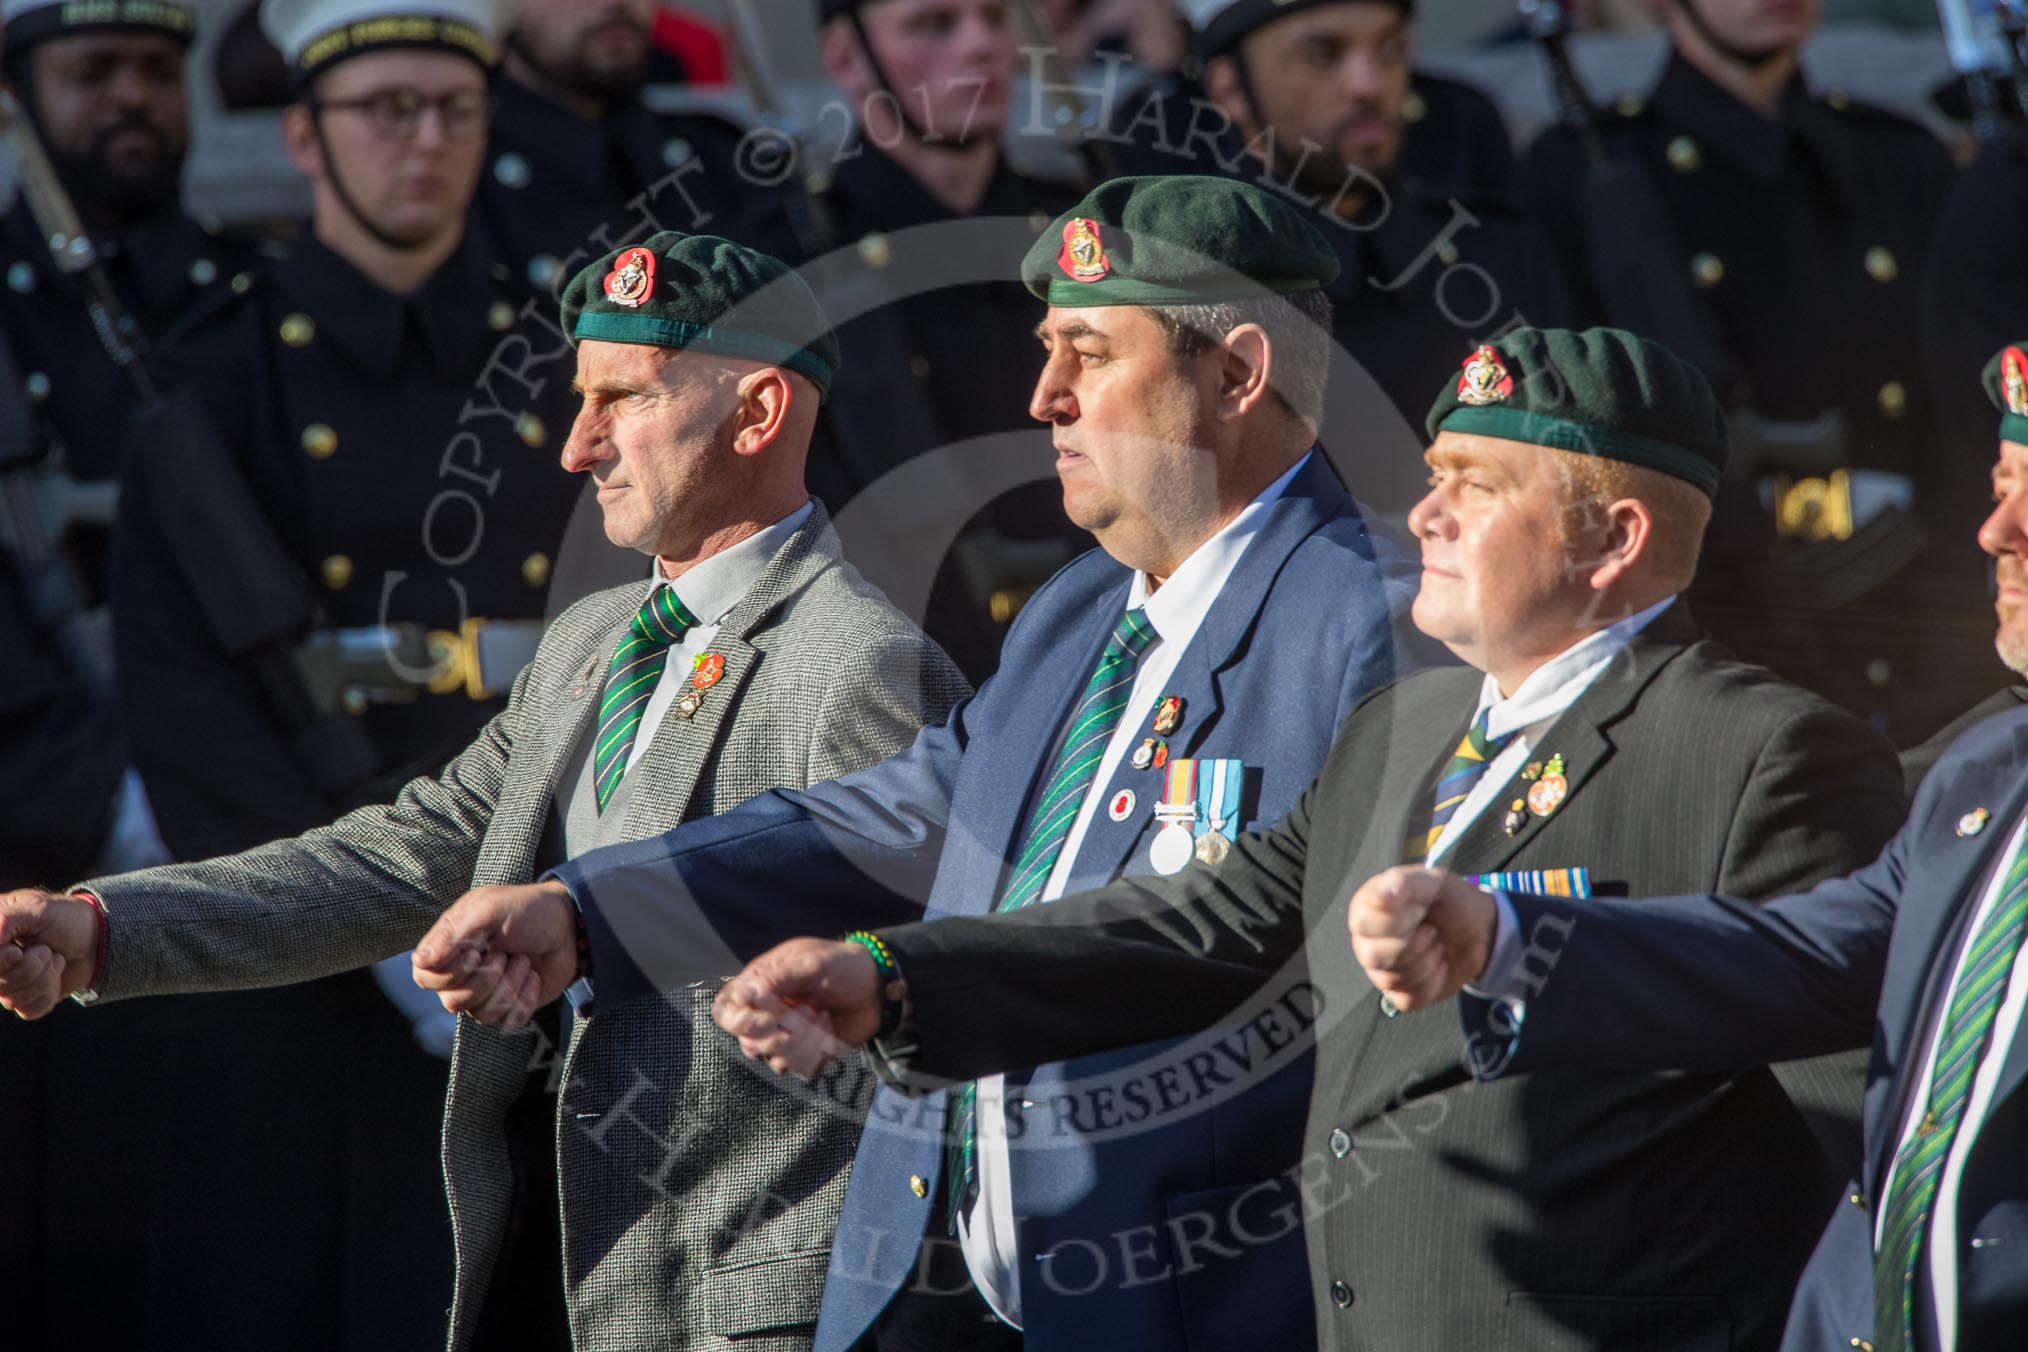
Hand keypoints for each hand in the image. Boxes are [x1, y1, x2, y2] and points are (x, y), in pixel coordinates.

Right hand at [0, 888, 102, 1019]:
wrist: (95, 937)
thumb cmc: (63, 918)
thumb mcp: (35, 908)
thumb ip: (4, 921)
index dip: (0, 964)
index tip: (17, 952)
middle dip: (30, 968)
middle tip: (46, 949)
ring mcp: (7, 984)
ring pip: (12, 1000)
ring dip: (44, 978)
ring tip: (55, 958)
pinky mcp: (26, 1000)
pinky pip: (28, 1011)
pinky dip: (48, 994)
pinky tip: (56, 975)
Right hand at [411, 881, 579, 1029]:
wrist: (569, 924)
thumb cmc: (526, 909)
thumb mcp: (488, 909)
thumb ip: (453, 934)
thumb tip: (420, 961)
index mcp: (450, 947)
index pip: (425, 978)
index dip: (448, 973)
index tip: (474, 953)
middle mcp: (463, 974)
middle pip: (452, 1003)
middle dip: (484, 980)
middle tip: (504, 955)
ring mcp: (487, 992)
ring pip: (481, 1014)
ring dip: (509, 986)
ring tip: (523, 960)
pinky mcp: (512, 1005)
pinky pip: (509, 1021)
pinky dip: (525, 998)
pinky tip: (533, 976)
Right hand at [712, 938, 880, 1077]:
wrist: (877, 989)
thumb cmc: (841, 966)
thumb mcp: (810, 963)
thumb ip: (777, 978)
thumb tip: (744, 995)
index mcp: (760, 986)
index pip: (726, 1010)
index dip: (738, 1020)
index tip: (766, 1018)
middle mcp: (767, 1013)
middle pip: (745, 1040)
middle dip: (771, 1035)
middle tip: (797, 1021)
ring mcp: (786, 1035)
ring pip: (769, 1057)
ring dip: (796, 1043)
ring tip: (817, 1020)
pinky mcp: (806, 1053)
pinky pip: (796, 1068)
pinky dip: (812, 1055)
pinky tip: (826, 1035)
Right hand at [1346, 866, 1494, 1012]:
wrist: (1477, 931)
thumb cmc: (1450, 902)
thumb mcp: (1432, 882)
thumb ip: (1404, 882)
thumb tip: (1382, 894)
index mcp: (1367, 908)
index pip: (1364, 923)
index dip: (1397, 920)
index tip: (1420, 909)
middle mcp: (1366, 940)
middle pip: (1374, 956)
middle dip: (1414, 944)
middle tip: (1431, 930)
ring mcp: (1380, 969)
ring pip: (1391, 979)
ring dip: (1426, 961)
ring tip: (1436, 944)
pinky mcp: (1398, 993)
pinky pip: (1407, 999)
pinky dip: (1431, 982)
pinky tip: (1437, 965)